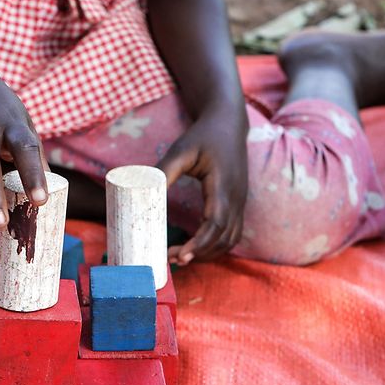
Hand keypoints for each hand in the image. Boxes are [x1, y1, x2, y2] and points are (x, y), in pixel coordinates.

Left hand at [157, 111, 248, 265]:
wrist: (228, 125)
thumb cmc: (204, 136)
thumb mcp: (181, 150)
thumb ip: (164, 171)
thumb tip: (144, 193)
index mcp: (223, 186)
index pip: (215, 223)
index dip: (199, 243)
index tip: (180, 256)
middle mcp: (236, 198)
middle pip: (223, 238)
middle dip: (199, 253)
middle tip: (171, 259)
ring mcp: (240, 203)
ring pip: (230, 240)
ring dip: (208, 253)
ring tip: (180, 257)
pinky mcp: (238, 204)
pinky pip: (232, 234)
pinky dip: (216, 246)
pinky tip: (196, 248)